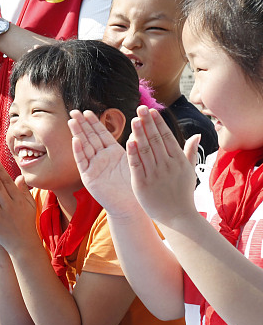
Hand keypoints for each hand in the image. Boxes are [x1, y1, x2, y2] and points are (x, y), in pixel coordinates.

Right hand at [69, 110, 140, 214]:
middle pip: (89, 137)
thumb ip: (134, 145)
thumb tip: (137, 128)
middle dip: (82, 124)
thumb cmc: (135, 185)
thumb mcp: (135, 161)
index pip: (101, 134)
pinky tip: (76, 140)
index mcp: (112, 152)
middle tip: (73, 111)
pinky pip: (82, 162)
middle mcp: (101, 158)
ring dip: (77, 134)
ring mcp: (93, 167)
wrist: (131, 205)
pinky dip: (79, 151)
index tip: (87, 111)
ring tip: (71, 121)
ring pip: (84, 147)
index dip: (94, 123)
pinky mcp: (89, 177)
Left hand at [127, 106, 199, 224]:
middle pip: (156, 140)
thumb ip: (190, 152)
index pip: (167, 137)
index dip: (158, 123)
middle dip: (147, 123)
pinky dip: (133, 153)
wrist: (178, 217)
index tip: (151, 110)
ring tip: (134, 119)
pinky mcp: (142, 184)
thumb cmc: (183, 193)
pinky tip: (128, 141)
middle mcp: (167, 165)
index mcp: (178, 160)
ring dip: (139, 133)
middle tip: (140, 108)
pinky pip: (137, 165)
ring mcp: (155, 174)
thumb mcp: (189, 171)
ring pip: (146, 150)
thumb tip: (196, 135)